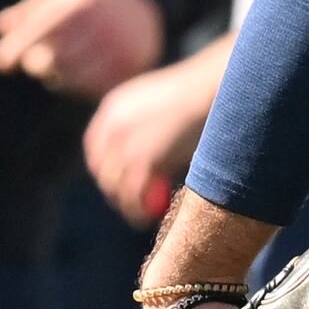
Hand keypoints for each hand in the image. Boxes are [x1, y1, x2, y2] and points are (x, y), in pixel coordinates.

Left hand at [0, 0, 164, 96]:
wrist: (147, 0)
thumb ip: (32, 9)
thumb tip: (3, 27)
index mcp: (86, 1)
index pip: (42, 30)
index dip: (16, 48)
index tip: (0, 63)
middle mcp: (107, 26)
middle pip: (54, 59)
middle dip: (35, 62)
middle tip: (32, 60)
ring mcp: (122, 51)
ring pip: (71, 78)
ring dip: (54, 75)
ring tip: (55, 63)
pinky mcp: (132, 71)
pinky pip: (91, 89)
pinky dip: (76, 85)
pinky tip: (76, 72)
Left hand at [84, 47, 221, 224]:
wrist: (213, 90)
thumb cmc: (198, 98)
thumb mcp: (160, 108)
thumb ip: (145, 130)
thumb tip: (148, 160)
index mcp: (113, 109)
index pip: (96, 148)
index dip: (104, 169)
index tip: (116, 183)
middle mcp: (112, 126)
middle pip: (102, 169)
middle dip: (114, 190)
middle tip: (130, 205)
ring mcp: (124, 144)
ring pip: (115, 185)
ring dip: (127, 203)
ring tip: (141, 215)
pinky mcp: (142, 160)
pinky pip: (132, 195)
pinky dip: (137, 211)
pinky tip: (147, 218)